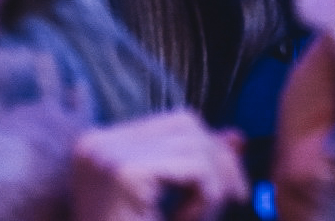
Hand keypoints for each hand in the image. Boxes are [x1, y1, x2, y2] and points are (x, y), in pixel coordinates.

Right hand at [69, 110, 247, 220]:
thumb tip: (236, 137)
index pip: (176, 123)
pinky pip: (194, 167)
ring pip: (195, 143)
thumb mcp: (178, 206)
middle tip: (238, 197)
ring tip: (196, 220)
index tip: (232, 187)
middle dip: (221, 161)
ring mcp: (105, 155)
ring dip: (212, 185)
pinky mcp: (123, 172)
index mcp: (100, 147)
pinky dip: (206, 198)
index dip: (212, 150)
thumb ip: (203, 168)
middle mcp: (96, 144)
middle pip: (186, 124)